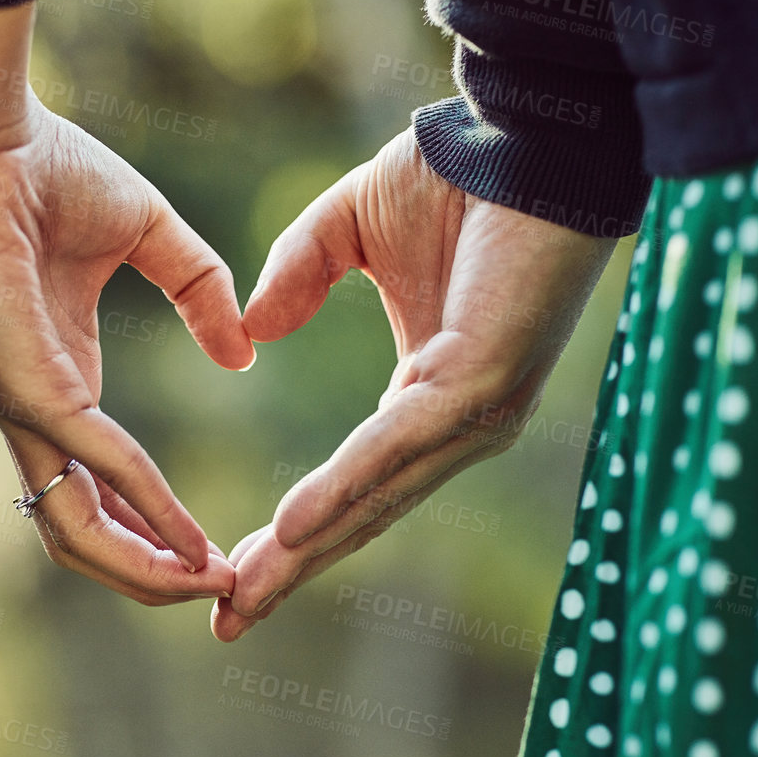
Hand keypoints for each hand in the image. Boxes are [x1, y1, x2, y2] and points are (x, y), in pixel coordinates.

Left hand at [0, 0, 254, 604]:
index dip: (159, 530)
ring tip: (210, 586)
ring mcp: (26, 405)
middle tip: (222, 594)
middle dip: (152, 577)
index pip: (103, 488)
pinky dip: (145, 506)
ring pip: (75, 531)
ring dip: (145, 571)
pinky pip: (93, 465)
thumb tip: (243, 354)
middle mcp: (38, 410)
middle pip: (84, 536)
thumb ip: (200, 291)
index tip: (222, 553)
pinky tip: (189, 534)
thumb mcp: (153, 234)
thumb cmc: (46, 166)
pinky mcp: (25, 386)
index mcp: (62, 378)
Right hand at [212, 127, 617, 640]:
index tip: (236, 579)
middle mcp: (459, 425)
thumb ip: (299, 276)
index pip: (357, 486)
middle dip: (293, 571)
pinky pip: (400, 448)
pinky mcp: (485, 386)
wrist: (529, 133)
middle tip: (228, 623)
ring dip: (307, 551)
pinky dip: (345, 488)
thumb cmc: (457, 176)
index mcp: (434, 398)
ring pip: (378, 498)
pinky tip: (295, 525)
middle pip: (363, 515)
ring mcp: (477, 413)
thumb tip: (252, 331)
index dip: (297, 535)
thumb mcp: (348, 228)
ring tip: (244, 593)